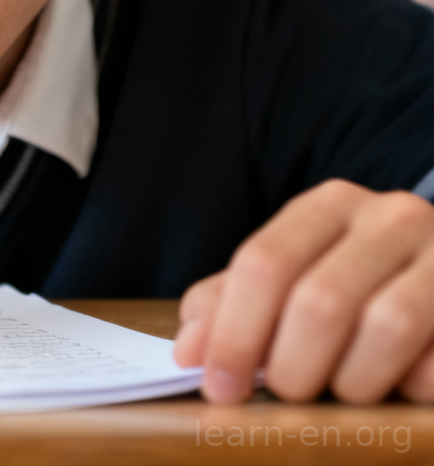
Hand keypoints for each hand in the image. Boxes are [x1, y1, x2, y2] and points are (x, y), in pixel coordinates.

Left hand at [174, 179, 433, 403]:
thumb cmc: (361, 280)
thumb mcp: (296, 273)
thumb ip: (236, 302)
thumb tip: (188, 351)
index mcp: (330, 205)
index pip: (265, 262)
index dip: (233, 331)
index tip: (218, 385)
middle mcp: (390, 217)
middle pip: (319, 299)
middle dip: (291, 365)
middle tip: (286, 393)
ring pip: (386, 329)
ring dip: (352, 381)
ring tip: (342, 392)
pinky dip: (410, 387)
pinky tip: (398, 384)